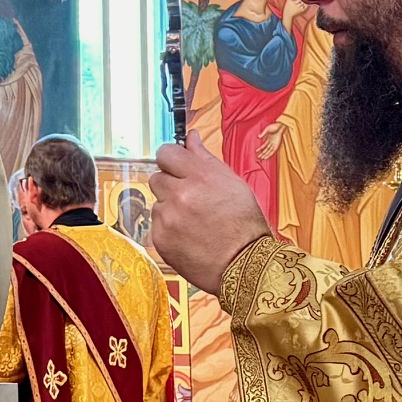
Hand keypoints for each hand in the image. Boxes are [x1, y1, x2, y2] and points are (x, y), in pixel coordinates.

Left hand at [149, 136, 271, 292]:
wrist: (244, 264)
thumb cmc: (244, 225)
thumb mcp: (232, 183)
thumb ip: (205, 158)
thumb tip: (191, 137)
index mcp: (200, 176)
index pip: (166, 152)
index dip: (171, 160)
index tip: (175, 166)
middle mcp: (181, 194)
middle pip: (157, 177)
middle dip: (170, 185)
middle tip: (191, 199)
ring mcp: (168, 218)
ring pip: (157, 202)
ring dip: (170, 208)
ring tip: (194, 221)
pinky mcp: (160, 238)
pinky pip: (156, 224)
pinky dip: (168, 228)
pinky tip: (188, 235)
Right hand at [257, 124, 285, 159]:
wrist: (280, 126)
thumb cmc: (274, 126)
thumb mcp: (267, 129)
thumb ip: (263, 133)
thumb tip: (258, 137)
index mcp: (268, 139)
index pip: (263, 146)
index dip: (260, 149)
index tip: (256, 151)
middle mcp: (271, 143)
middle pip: (266, 150)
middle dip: (262, 154)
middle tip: (258, 157)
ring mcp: (274, 144)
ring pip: (269, 151)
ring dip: (265, 155)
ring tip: (262, 158)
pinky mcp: (277, 145)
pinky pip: (273, 151)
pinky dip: (270, 154)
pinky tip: (267, 156)